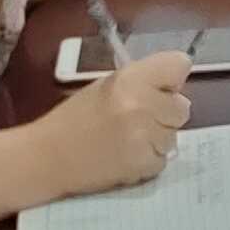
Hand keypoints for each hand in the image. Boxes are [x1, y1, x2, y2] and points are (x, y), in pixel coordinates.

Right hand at [37, 49, 190, 196]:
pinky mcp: (141, 164)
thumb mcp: (106, 86)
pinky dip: (148, 161)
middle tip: (138, 119)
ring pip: (174, 136)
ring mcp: (143, 136)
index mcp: (130, 78)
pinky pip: (162, 160)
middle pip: (183, 107)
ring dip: (157, 139)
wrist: (46, 157)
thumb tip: (176, 89)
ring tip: (127, 140)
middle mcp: (140, 104)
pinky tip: (125, 156)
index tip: (162, 88)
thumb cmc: (74, 119)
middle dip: (165, 114)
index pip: (180, 65)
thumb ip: (142, 81)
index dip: (172, 78)